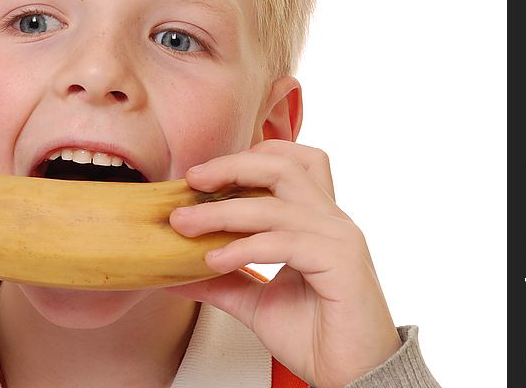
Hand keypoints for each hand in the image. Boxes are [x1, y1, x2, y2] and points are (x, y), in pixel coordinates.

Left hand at [167, 140, 400, 387]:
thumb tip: (172, 270)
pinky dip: (245, 246)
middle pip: (283, 165)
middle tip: (190, 180)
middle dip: (231, 167)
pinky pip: (285, 242)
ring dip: (222, 211)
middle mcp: (331, 220)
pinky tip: (216, 260)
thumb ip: (219, 279)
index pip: (289, 161)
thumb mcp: (253, 300)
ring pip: (276, 204)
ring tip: (184, 225)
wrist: (353, 376)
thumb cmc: (314, 335)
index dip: (246, 158)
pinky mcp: (341, 263)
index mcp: (315, 219)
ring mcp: (340, 238)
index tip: (200, 176)